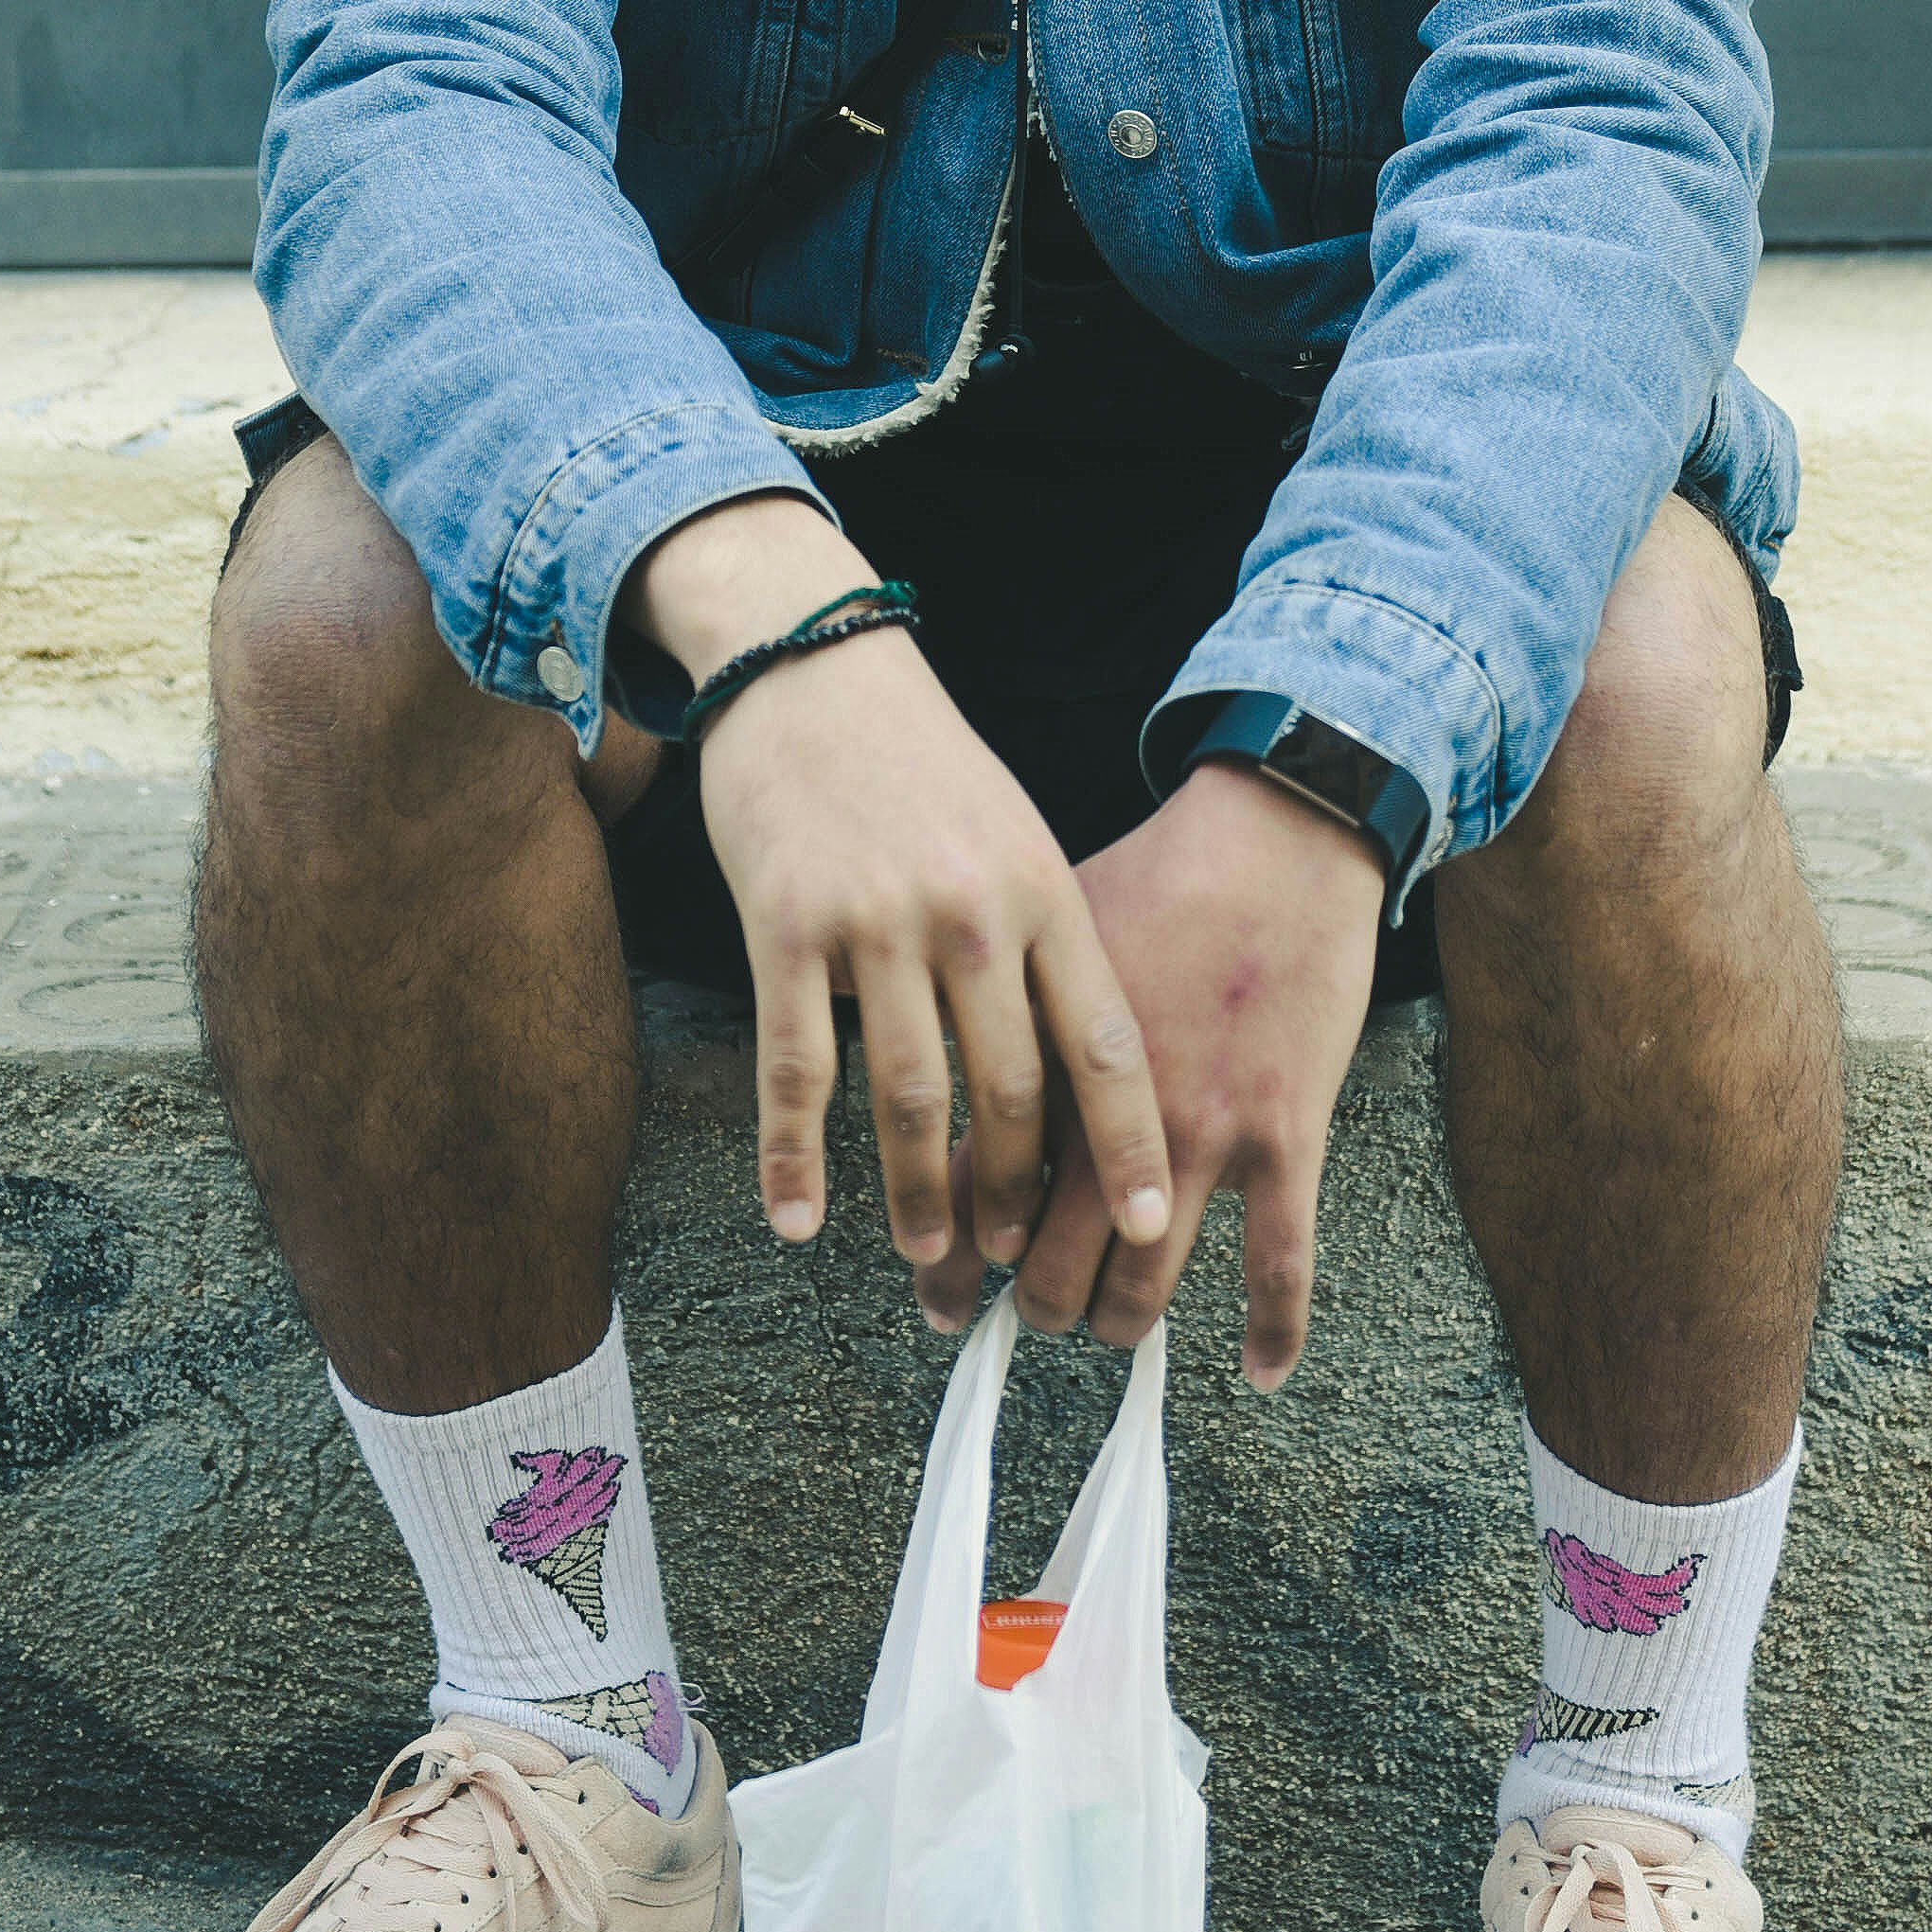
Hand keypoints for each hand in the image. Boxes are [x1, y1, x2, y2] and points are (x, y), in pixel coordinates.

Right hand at [626, 496, 1172, 1279]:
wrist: (813, 662)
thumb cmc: (922, 762)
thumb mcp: (1013, 836)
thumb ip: (1039, 942)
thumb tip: (1063, 1073)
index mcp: (1042, 891)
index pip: (1102, 1043)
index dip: (1127, 1144)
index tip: (1146, 1226)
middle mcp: (970, 913)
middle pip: (1008, 1091)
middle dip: (1016, 1196)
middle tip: (1015, 1268)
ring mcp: (875, 922)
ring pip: (907, 1096)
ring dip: (919, 1196)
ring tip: (930, 1259)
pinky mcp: (785, 927)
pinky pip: (794, 1067)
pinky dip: (795, 1158)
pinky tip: (799, 1221)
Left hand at [938, 756, 1382, 1390]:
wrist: (1276, 838)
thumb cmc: (1158, 880)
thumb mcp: (1048, 946)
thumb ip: (996, 1026)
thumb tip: (935, 1092)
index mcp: (1044, 1065)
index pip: (975, 1194)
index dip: (950, 1261)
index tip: (942, 1293)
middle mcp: (1113, 1114)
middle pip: (1051, 1263)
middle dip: (1035, 1306)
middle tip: (1032, 1310)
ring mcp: (1206, 1134)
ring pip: (1146, 1285)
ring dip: (1120, 1322)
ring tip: (1112, 1324)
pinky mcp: (1287, 1135)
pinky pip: (1281, 1261)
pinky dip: (1271, 1328)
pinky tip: (1260, 1372)